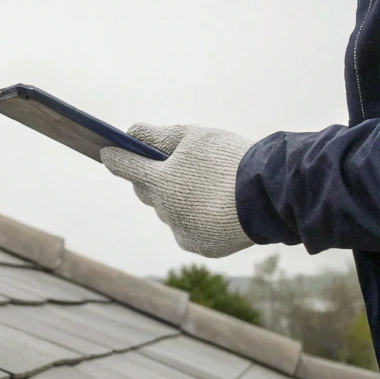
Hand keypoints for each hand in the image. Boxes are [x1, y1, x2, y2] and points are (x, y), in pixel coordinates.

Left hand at [99, 123, 253, 257]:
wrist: (273, 195)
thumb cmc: (232, 159)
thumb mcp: (195, 136)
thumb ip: (158, 135)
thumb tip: (130, 132)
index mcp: (160, 181)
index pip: (126, 166)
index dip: (115, 157)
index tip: (106, 152)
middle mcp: (166, 211)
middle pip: (146, 192)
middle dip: (150, 179)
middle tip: (161, 168)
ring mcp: (183, 231)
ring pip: (170, 212)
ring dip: (176, 200)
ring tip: (197, 187)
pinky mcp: (202, 246)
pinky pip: (189, 230)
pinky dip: (194, 219)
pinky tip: (212, 208)